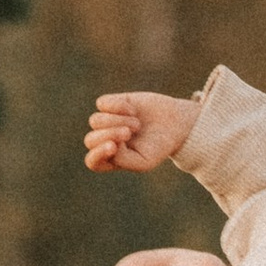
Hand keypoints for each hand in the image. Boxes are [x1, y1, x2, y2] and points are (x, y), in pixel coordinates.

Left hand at [84, 89, 198, 173]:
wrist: (175, 123)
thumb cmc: (159, 146)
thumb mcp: (144, 161)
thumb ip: (122, 160)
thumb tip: (108, 143)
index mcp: (112, 159)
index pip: (92, 161)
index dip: (98, 154)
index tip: (113, 146)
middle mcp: (106, 140)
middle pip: (90, 140)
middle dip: (110, 134)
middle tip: (129, 133)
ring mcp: (108, 122)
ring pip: (95, 121)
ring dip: (116, 121)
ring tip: (136, 123)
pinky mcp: (113, 103)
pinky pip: (102, 103)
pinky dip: (117, 106)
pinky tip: (132, 110)